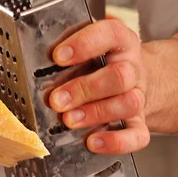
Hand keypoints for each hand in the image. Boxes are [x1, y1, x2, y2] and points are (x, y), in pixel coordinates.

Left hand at [49, 19, 148, 154]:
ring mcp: (138, 97)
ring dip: (95, 113)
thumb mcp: (86, 48)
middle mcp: (132, 69)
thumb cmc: (100, 64)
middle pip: (120, 76)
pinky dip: (115, 142)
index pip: (109, 34)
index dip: (84, 44)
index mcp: (120, 42)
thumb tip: (39, 69)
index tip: (58, 57)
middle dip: (85, 89)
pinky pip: (137, 136)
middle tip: (57, 100)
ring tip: (69, 120)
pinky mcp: (138, 124)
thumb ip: (67, 54)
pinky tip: (93, 142)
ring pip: (129, 104)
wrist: (130, 82)